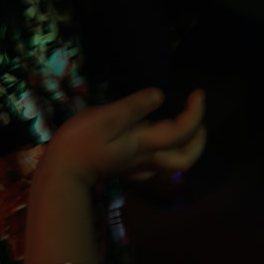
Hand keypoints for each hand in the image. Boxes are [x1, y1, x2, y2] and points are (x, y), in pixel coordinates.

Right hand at [43, 88, 206, 184]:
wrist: (63, 169)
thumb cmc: (81, 140)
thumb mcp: (106, 117)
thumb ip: (134, 107)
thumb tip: (160, 95)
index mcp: (145, 143)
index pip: (183, 132)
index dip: (196, 113)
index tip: (196, 93)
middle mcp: (148, 158)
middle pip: (186, 158)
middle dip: (199, 138)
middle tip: (196, 113)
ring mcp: (138, 166)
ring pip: (173, 163)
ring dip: (186, 145)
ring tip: (182, 123)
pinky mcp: (128, 168)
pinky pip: (156, 165)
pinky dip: (165, 153)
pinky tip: (155, 142)